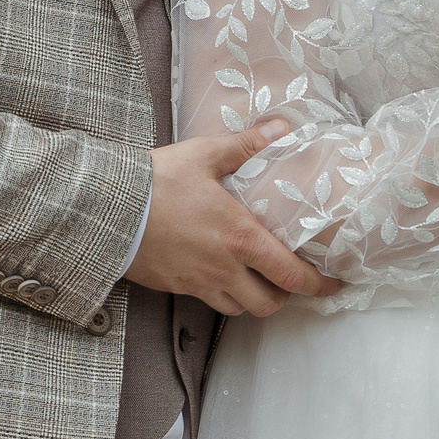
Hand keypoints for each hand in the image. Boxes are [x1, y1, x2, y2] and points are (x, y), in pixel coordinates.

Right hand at [131, 120, 341, 316]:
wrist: (106, 209)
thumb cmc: (155, 182)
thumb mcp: (204, 156)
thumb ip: (246, 146)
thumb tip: (281, 129)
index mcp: (241, 237)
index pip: (291, 275)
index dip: (318, 286)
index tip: (332, 285)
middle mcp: (225, 268)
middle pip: (268, 304)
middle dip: (284, 297)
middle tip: (289, 280)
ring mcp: (199, 282)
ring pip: (239, 309)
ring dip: (253, 300)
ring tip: (257, 280)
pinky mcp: (176, 286)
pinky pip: (208, 302)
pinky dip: (223, 296)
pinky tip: (220, 275)